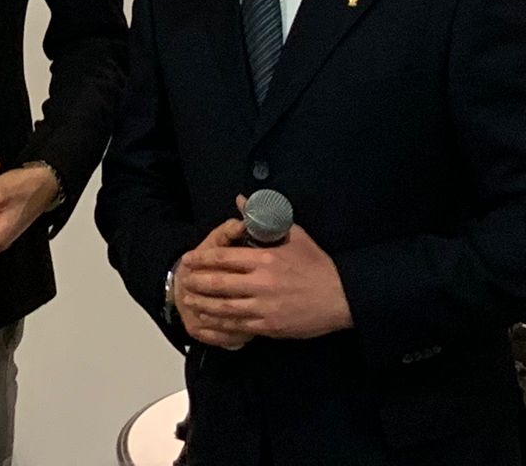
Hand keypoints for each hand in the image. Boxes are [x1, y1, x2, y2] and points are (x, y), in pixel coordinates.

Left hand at [177, 206, 352, 342]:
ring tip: (190, 302)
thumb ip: (266, 219)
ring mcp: (264, 307)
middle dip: (197, 283)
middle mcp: (260, 284)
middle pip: (219, 284)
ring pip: (225, 307)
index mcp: (265, 259)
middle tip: (183, 281)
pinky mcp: (270, 326)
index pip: (224, 258)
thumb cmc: (318, 265)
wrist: (342, 298)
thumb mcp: (294, 235)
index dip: (203, 259)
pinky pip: (239, 325)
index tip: (189, 259)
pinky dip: (221, 323)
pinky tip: (211, 320)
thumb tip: (242, 199)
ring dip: (204, 304)